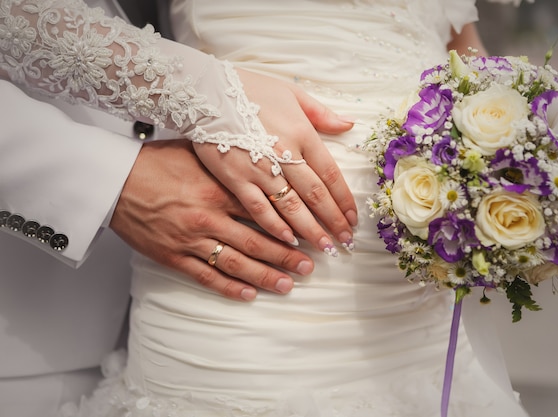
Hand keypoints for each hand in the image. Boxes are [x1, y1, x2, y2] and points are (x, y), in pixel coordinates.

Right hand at [110, 140, 313, 300]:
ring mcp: (191, 240)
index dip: (290, 226)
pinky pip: (206, 276)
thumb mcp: (197, 153)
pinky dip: (229, 288)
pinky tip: (249, 294)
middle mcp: (209, 218)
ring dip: (265, 276)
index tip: (309, 234)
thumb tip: (262, 163)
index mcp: (218, 190)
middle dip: (287, 256)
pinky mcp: (173, 256)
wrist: (113, 180)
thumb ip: (230, 163)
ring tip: (288, 284)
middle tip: (310, 265)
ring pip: (237, 264)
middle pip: (258, 242)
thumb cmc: (154, 162)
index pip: (264, 211)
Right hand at [193, 69, 357, 254]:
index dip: (344, 200)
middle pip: (315, 196)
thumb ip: (321, 113)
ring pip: (291, 207)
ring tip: (326, 247)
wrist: (205, 89)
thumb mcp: (291, 92)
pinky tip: (288, 241)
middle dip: (333, 221)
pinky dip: (275, 227)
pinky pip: (259, 209)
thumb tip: (349, 124)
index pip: (331, 175)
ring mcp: (259, 169)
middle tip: (346, 242)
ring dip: (311, 230)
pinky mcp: (235, 179)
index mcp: (302, 134)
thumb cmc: (250, 88)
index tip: (352, 218)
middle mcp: (285, 155)